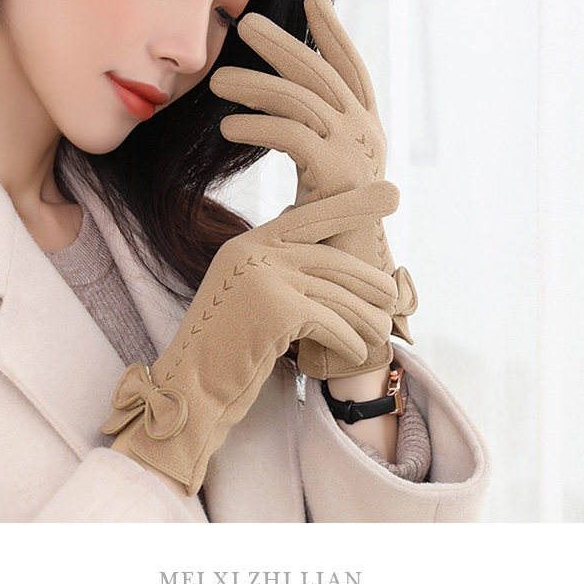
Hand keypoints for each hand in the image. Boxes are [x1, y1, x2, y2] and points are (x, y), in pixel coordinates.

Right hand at [102, 181, 401, 494]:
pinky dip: (349, 340)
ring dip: (364, 317)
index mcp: (246, 245)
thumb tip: (326, 262)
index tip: (390, 193)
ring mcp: (264, 277)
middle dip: (367, 278)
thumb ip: (277, 273)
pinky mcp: (276, 308)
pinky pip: (329, 321)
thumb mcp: (247, 298)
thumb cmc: (224, 351)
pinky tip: (358, 351)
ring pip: (335, 293)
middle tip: (394, 295)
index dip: (350, 208)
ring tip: (382, 332)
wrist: (189, 390)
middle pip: (329, 259)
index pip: (307, 218)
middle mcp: (253, 252)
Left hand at [209, 0, 416, 378]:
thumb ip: (311, 147)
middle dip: (286, 44)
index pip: (351, 70)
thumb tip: (286, 124)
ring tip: (215, 82)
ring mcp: (356, 151)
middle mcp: (368, 135)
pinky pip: (290, 134)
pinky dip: (256, 125)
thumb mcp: (321, 184)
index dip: (333, 33)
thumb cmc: (329, 239)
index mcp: (367, 133)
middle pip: (323, 74)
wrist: (350, 288)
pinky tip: (226, 125)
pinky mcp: (336, 173)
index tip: (313, 0)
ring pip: (301, 100)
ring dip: (255, 85)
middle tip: (246, 22)